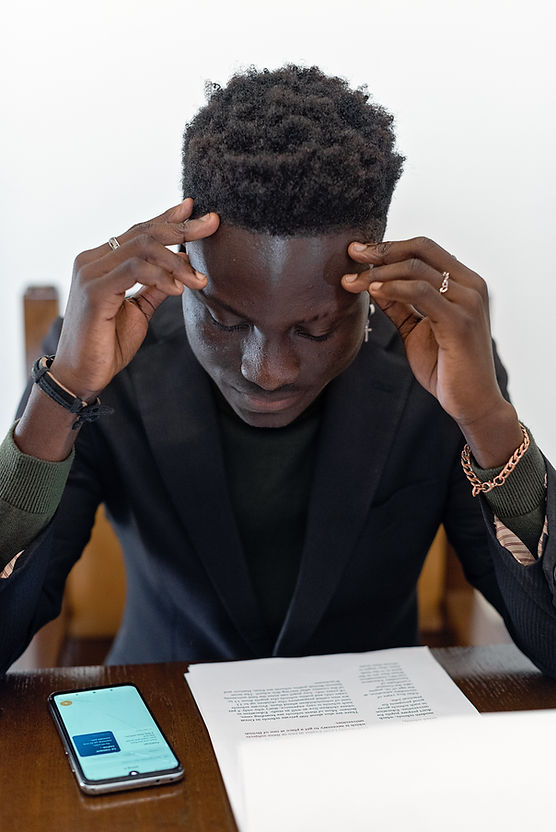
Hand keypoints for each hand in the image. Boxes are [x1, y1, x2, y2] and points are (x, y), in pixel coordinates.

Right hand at [51, 199, 219, 399]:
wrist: (81, 375)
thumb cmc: (107, 343)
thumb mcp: (139, 311)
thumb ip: (155, 287)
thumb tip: (182, 265)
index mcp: (101, 261)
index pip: (139, 231)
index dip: (168, 218)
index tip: (195, 210)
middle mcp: (92, 260)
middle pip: (143, 233)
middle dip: (182, 228)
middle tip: (211, 224)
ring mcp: (90, 273)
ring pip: (141, 247)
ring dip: (177, 261)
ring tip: (198, 279)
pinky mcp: (94, 291)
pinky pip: (134, 270)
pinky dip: (161, 276)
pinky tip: (178, 289)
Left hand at [341, 236, 521, 466]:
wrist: (471, 402)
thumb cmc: (446, 367)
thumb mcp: (416, 329)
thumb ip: (399, 304)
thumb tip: (372, 281)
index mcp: (464, 283)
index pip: (424, 249)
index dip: (389, 246)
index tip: (358, 250)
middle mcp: (471, 286)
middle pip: (420, 251)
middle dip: (381, 251)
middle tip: (351, 254)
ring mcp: (469, 302)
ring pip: (417, 270)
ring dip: (380, 272)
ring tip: (353, 280)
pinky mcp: (460, 322)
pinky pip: (422, 293)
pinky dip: (394, 288)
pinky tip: (374, 291)